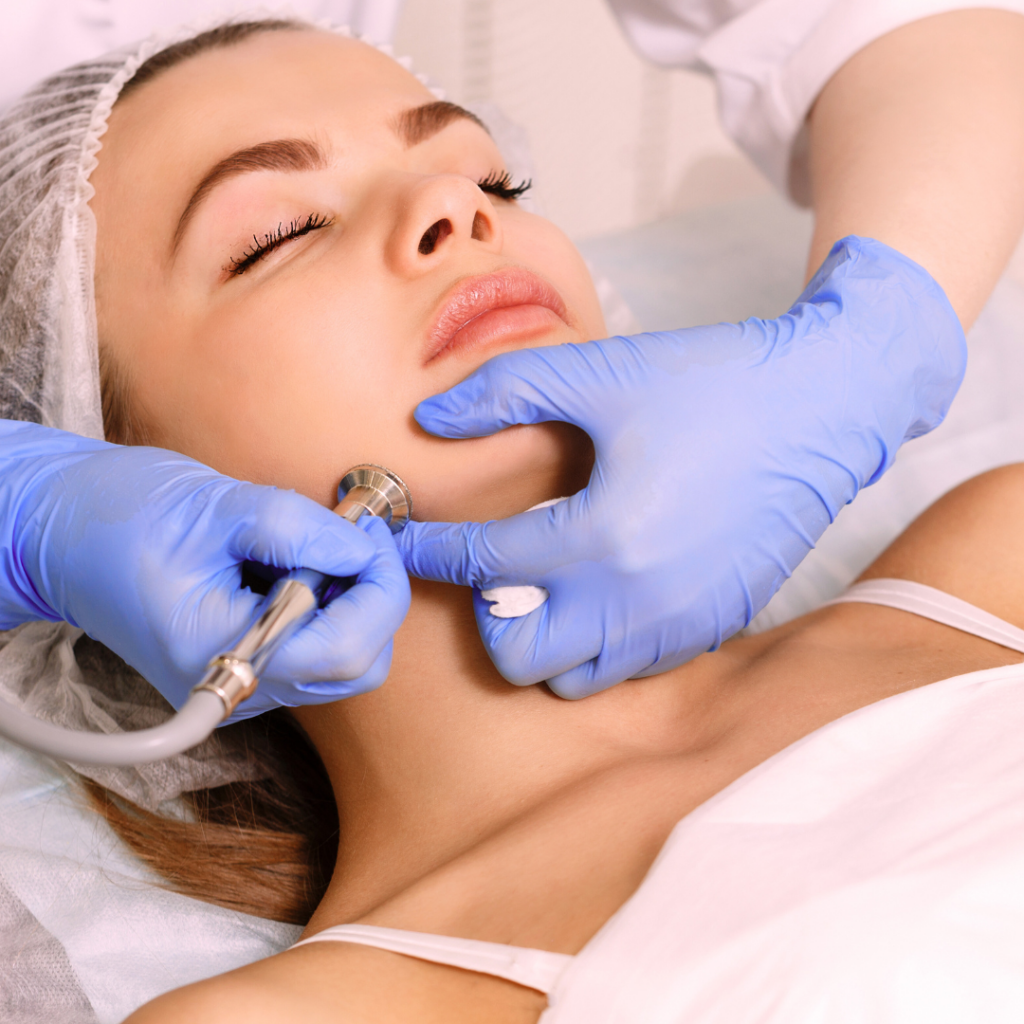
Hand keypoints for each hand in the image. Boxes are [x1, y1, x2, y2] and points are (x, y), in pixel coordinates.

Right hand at [0, 423, 410, 718]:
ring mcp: (241, 685)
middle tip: (351, 535)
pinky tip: (292, 565)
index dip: (378, 588)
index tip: (367, 533)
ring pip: (341, 659)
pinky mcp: (244, 668)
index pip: (346, 651)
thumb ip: (300, 529)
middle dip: (371, 595)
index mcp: (221, 655)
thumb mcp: (218, 505)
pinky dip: (324, 606)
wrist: (63, 536)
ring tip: (312, 545)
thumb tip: (363, 550)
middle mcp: (235, 689)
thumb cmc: (122, 517)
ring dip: (348, 598)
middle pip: (356, 664)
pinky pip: (312, 649)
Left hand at [397, 237, 965, 696]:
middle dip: (485, 617)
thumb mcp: (601, 373)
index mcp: (602, 536)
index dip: (424, 549)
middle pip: (519, 656)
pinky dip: (599, 639)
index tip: (396, 536)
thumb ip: (504, 393)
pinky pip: (631, 665)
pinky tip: (603, 586)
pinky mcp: (713, 627)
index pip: (480, 564)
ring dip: (543, 635)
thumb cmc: (713, 383)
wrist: (826, 406)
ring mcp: (680, 624)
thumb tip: (430, 420)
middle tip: (488, 568)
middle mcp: (638, 600)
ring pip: (575, 676)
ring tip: (545, 579)